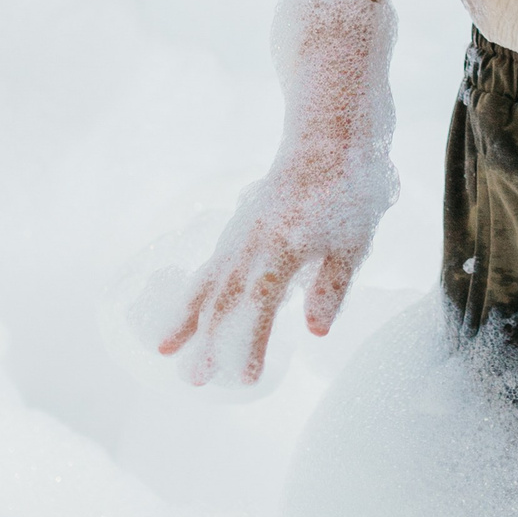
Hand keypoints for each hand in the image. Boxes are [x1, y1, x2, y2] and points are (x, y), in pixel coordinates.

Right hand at [157, 159, 378, 384]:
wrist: (330, 136)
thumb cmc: (350, 189)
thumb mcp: (354, 243)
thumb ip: (331, 288)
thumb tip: (315, 332)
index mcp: (283, 251)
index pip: (259, 307)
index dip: (249, 344)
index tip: (245, 379)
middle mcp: (253, 245)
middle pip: (222, 301)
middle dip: (206, 343)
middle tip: (191, 380)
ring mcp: (243, 234)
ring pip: (208, 282)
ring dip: (187, 318)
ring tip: (163, 348)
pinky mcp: (242, 226)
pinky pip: (211, 264)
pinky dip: (195, 290)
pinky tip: (191, 306)